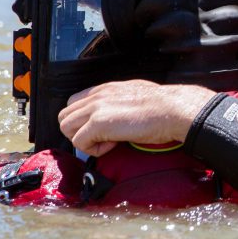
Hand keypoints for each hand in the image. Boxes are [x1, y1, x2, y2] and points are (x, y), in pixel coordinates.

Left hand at [58, 80, 216, 156]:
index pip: (74, 103)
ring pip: (66, 128)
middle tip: (100, 139)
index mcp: (105, 88)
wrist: (173, 109)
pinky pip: (79, 143)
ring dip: (83, 141)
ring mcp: (96, 108)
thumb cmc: (164, 106)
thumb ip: (119, 101)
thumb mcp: (136, 94)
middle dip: (77, 132)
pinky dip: (93, 150)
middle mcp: (97, 96)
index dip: (82, 120)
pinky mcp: (98, 123)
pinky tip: (113, 145)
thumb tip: (118, 117)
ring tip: (106, 142)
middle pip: (64, 116)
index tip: (101, 130)